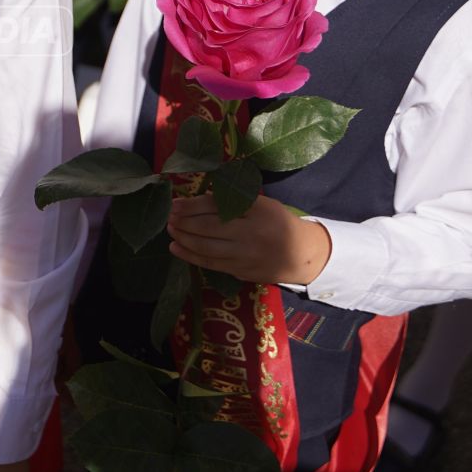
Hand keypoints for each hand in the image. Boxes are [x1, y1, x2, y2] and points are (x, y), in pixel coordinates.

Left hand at [166, 193, 331, 285]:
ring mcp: (244, 256)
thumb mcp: (262, 205)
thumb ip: (235, 201)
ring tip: (170, 230)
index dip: (193, 205)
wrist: (302, 255)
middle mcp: (250, 235)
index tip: (175, 203)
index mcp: (256, 213)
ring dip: (184, 238)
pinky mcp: (240, 272)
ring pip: (206, 248)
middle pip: (209, 228)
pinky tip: (176, 248)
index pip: (218, 207)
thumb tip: (200, 199)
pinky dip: (190, 256)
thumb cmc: (279, 223)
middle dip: (184, 222)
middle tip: (168, 217)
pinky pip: (211, 264)